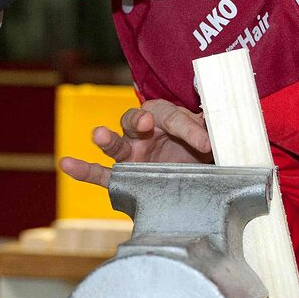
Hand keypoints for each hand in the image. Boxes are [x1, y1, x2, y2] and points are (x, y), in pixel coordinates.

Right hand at [59, 99, 213, 187]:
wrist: (199, 181)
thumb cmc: (203, 153)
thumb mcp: (215, 142)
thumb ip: (218, 133)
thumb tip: (231, 130)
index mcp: (168, 117)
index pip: (174, 118)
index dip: (190, 129)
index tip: (205, 143)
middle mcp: (144, 132)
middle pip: (135, 120)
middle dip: (139, 121)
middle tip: (146, 122)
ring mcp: (131, 154)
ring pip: (115, 144)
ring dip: (107, 138)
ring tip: (99, 135)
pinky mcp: (123, 177)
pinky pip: (100, 174)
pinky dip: (83, 170)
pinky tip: (67, 164)